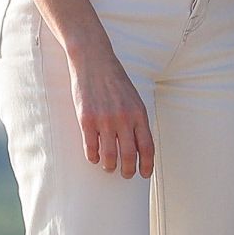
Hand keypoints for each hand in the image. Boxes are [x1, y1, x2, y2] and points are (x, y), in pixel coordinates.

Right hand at [67, 47, 154, 177]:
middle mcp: (123, 118)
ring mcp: (105, 120)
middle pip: (128, 156)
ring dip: (110, 167)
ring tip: (109, 167)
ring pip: (109, 157)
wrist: (94, 60)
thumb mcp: (133, 97)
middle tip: (126, 174)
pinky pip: (91, 148)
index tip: (145, 174)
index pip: (147, 147)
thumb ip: (137, 120)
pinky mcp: (87, 120)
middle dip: (128, 171)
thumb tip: (139, 147)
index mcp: (138, 113)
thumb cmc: (114, 79)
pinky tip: (95, 156)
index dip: (147, 165)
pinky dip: (93, 157)